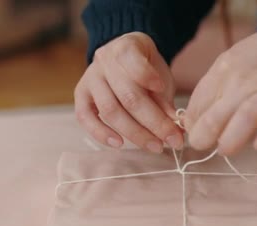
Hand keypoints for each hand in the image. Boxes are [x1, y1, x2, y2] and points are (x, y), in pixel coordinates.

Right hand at [74, 32, 182, 152]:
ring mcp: (90, 78)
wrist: (123, 60)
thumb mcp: (160, 76)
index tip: (168, 99)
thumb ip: (165, 100)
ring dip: (135, 133)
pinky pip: (85, 117)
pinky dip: (101, 133)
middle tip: (172, 140)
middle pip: (128, 96)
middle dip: (154, 123)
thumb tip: (176, 128)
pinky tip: (119, 144)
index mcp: (126, 47)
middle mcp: (104, 61)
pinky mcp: (81, 95)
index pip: (135, 63)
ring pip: (110, 110)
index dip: (149, 80)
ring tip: (155, 146)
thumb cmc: (145, 70)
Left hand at [185, 14, 256, 155]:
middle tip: (203, 146)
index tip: (195, 134)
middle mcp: (247, 79)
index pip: (200, 102)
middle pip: (217, 113)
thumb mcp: (237, 59)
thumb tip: (195, 120)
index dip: (193, 123)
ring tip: (225, 149)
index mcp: (227, 67)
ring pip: (246, 117)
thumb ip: (217, 85)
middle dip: (203, 136)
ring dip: (231, 138)